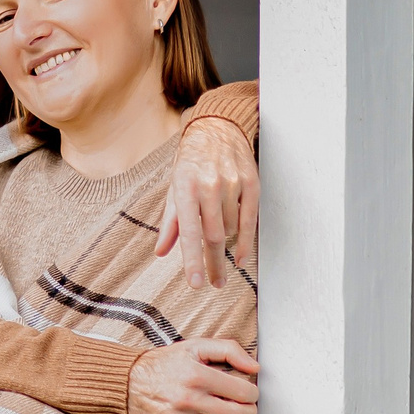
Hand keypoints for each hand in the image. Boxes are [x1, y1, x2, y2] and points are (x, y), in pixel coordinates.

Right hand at [127, 340, 259, 413]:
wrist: (126, 384)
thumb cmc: (164, 365)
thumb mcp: (195, 346)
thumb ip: (229, 350)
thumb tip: (255, 368)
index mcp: (196, 376)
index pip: (242, 392)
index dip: (254, 394)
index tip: (251, 393)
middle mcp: (187, 400)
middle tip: (251, 409)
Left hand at [157, 115, 258, 289]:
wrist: (217, 129)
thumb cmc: (191, 163)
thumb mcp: (174, 189)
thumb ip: (170, 222)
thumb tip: (161, 252)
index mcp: (185, 188)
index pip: (189, 232)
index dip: (193, 260)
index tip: (196, 283)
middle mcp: (209, 186)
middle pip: (213, 237)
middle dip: (213, 264)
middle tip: (214, 284)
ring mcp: (233, 184)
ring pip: (230, 228)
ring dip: (223, 240)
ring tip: (217, 232)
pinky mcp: (252, 183)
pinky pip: (250, 221)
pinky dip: (246, 242)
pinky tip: (242, 258)